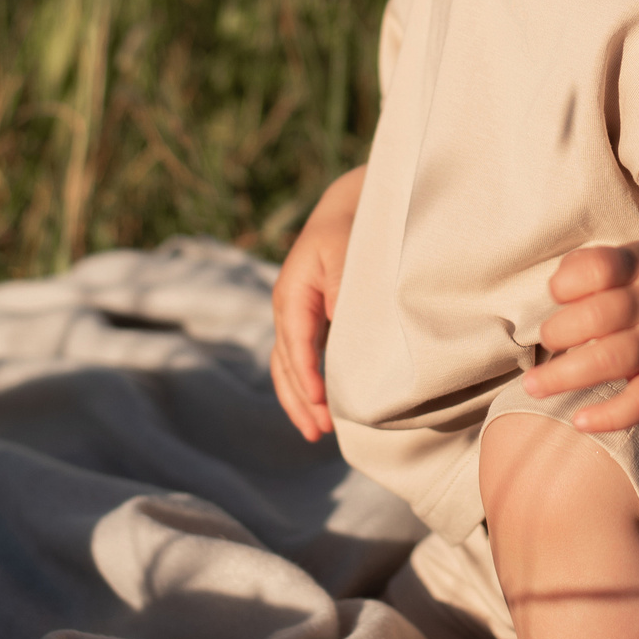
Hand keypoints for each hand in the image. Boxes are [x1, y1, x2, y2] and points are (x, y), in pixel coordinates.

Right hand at [270, 164, 365, 441]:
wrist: (351, 207)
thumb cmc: (352, 230)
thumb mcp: (347, 254)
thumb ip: (341, 292)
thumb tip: (339, 329)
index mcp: (292, 293)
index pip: (296, 343)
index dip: (307, 375)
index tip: (323, 403)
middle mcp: (288, 308)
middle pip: (286, 363)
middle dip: (300, 399)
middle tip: (321, 431)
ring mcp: (296, 316)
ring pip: (287, 366)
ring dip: (299, 400)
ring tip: (315, 432)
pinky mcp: (310, 321)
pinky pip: (299, 359)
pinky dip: (305, 386)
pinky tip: (318, 408)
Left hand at [522, 243, 638, 433]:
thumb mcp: (628, 260)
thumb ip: (587, 266)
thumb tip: (556, 291)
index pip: (601, 268)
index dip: (567, 282)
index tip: (557, 293)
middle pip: (599, 316)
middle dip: (558, 331)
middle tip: (547, 339)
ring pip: (613, 360)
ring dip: (565, 375)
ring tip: (534, 385)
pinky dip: (611, 416)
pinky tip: (580, 420)